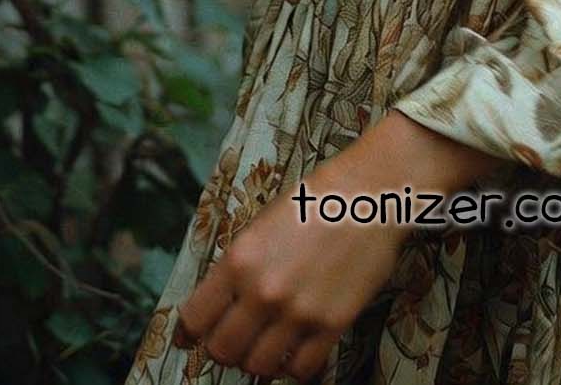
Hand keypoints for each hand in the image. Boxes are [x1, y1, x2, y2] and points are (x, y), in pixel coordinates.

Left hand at [172, 154, 409, 379]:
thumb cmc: (315, 199)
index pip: (195, 319)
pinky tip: (295, 350)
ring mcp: (298, 311)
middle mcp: (263, 291)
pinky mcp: (332, 324)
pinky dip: (293, 367)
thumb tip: (219, 303)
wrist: (370, 192)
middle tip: (234, 340)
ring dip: (257, 361)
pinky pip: (300, 369)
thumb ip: (238, 267)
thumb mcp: (261, 224)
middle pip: (223, 351)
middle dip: (223, 349)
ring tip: (265, 345)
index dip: (190, 333)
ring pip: (257, 367)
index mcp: (239, 259)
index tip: (191, 338)